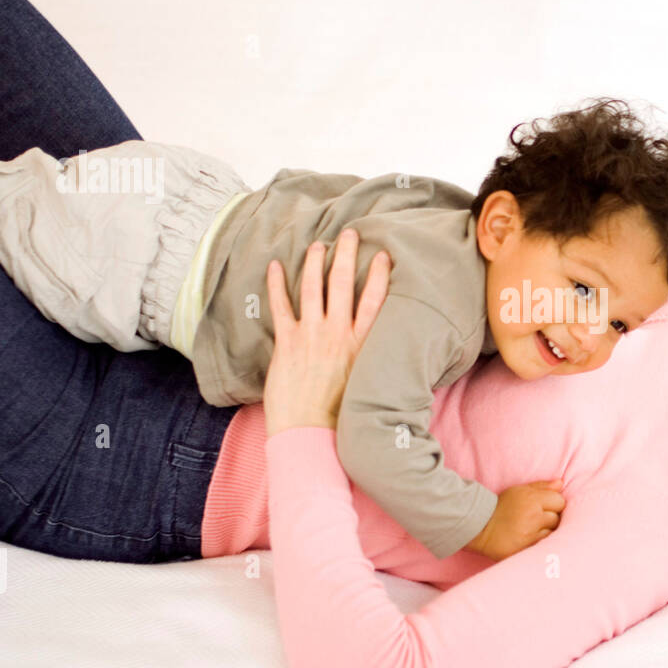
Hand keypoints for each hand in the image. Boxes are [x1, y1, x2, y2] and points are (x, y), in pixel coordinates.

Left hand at [263, 229, 391, 436]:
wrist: (310, 434)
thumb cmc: (342, 416)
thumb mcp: (369, 384)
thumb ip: (375, 361)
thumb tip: (390, 354)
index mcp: (363, 344)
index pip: (376, 298)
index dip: (380, 273)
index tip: (383, 254)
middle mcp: (339, 333)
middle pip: (344, 283)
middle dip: (347, 254)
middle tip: (349, 234)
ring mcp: (312, 335)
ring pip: (314, 287)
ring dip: (315, 262)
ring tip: (318, 245)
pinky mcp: (287, 342)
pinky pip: (281, 305)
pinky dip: (277, 284)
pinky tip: (277, 266)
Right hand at [464, 479, 565, 559]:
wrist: (479, 527)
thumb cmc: (501, 507)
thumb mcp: (519, 491)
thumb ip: (541, 487)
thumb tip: (560, 483)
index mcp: (531, 499)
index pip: (559, 501)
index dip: (553, 504)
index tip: (544, 507)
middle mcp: (532, 516)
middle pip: (557, 518)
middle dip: (549, 519)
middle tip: (535, 520)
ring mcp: (530, 535)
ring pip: (552, 534)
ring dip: (545, 532)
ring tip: (531, 530)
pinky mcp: (526, 549)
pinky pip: (543, 546)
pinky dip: (539, 543)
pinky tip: (529, 540)